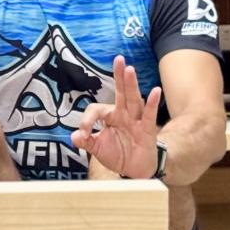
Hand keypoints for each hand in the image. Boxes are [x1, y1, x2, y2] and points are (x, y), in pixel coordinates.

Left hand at [71, 56, 160, 178]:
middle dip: (119, 76)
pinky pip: (149, 115)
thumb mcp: (97, 149)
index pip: (96, 109)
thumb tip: (75, 136)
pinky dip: (152, 104)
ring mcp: (136, 121)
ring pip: (133, 100)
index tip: (84, 133)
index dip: (87, 119)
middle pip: (121, 93)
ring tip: (129, 69)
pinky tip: (154, 91)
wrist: (134, 171)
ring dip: (131, 85)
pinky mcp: (147, 130)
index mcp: (110, 117)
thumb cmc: (118, 155)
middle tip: (118, 59)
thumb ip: (85, 141)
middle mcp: (124, 115)